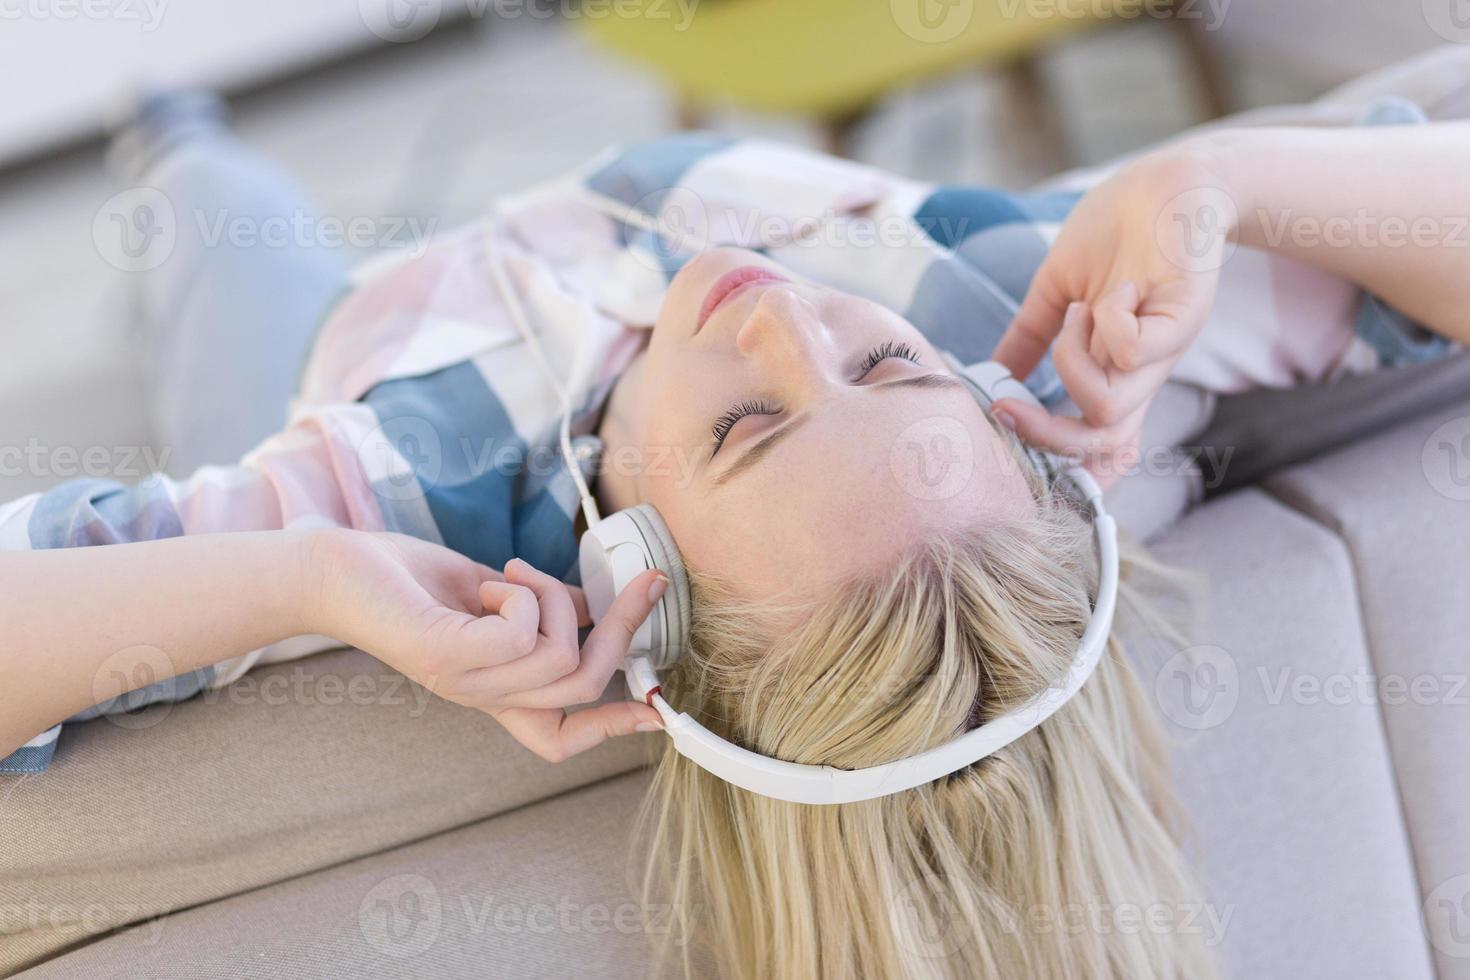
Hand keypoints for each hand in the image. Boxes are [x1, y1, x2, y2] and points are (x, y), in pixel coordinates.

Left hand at [301, 528, 666, 760]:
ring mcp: (465, 682)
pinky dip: (522, 593)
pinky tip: (489, 581)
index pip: (560, 737)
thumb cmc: (406, 579)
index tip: (658, 710)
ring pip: (560, 655)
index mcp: (494, 690)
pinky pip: (523, 632)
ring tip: (511, 575)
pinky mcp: (447, 657)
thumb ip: (543, 610)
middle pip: (583, 685)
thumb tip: (594, 605)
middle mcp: (482, 697)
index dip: (613, 728)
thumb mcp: (493, 595)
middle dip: (623, 626)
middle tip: (640, 581)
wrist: (332, 570)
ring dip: (552, 597)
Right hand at [992, 142, 1233, 486]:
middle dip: (1042, 432)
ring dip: (1072, 360)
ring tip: (1081, 309)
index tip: (1009, 434)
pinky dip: (1109, 322)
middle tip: (1008, 403)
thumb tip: (994, 374)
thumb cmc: (1115, 230)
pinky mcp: (1183, 320)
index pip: (1099, 448)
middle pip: (1097, 445)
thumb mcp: (1056, 289)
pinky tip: (1120, 287)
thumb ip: (1029, 335)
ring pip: (1107, 407)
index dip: (1062, 464)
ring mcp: (1163, 351)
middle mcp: (1139, 373)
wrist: (1166, 182)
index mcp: (1112, 372)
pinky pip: (1132, 352)